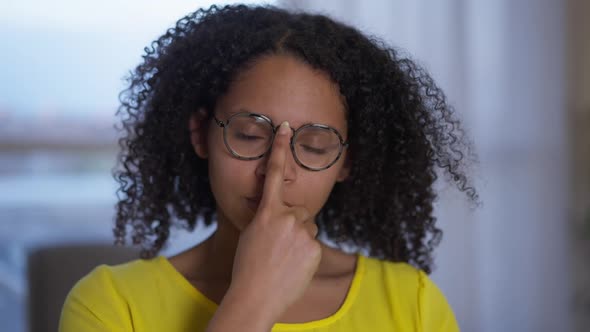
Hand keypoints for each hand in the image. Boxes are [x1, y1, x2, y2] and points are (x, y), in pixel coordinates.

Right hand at [228, 121, 321, 322]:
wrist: (256, 296)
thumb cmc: (247, 266)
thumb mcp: (251, 234)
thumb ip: (269, 219)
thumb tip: (284, 216)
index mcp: (266, 212)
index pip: (274, 173)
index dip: (280, 149)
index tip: (286, 128)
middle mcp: (286, 218)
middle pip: (300, 210)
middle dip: (294, 223)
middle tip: (280, 245)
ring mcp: (303, 233)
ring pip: (308, 228)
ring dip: (301, 239)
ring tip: (285, 258)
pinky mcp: (315, 248)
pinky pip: (314, 244)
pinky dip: (306, 253)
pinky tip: (294, 267)